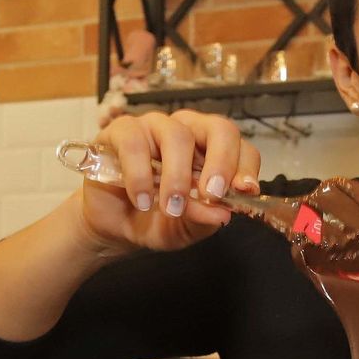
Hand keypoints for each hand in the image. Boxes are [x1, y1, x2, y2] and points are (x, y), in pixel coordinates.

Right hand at [76, 110, 260, 255]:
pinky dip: (139, 174)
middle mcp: (189, 133)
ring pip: (177, 135)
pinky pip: (134, 142)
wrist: (113, 226)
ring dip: (177, 176)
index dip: (246, 166)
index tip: (244, 191)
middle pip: (218, 128)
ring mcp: (156, 128)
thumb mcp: (183, 230)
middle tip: (212, 194)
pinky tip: (141, 199)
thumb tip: (222, 214)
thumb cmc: (154, 221)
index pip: (241, 149)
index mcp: (212, 154)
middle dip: (220, 162)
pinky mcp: (122, 130)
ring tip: (169, 206)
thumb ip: (203, 220)